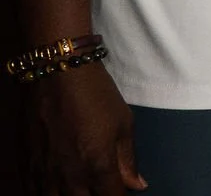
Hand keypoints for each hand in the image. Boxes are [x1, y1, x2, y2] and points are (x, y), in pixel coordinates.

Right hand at [23, 62, 146, 194]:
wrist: (55, 73)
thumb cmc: (96, 95)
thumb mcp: (123, 123)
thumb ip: (127, 159)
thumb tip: (137, 185)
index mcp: (98, 166)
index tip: (121, 191)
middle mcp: (69, 176)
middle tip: (100, 188)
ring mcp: (44, 173)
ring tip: (79, 189)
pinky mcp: (26, 165)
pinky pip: (32, 192)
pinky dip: (45, 194)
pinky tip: (56, 189)